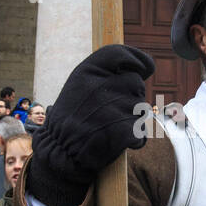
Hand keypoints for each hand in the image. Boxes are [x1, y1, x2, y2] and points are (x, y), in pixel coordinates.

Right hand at [27, 45, 155, 205]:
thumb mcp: (80, 85)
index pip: (120, 54)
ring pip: (141, 108)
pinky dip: (135, 139)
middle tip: (112, 111)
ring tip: (111, 127)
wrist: (60, 151)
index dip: (137, 59)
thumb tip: (143, 68)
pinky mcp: (121, 132)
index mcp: (86, 72)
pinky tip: (120, 142)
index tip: (145, 68)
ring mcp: (111, 109)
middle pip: (136, 83)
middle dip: (132, 96)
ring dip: (133, 119)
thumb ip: (105, 73)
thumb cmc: (74, 117)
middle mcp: (99, 87)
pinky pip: (141, 131)